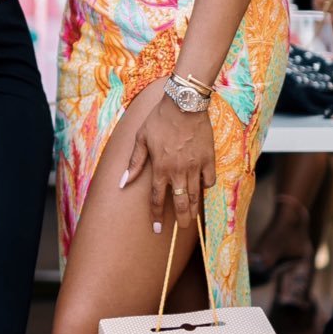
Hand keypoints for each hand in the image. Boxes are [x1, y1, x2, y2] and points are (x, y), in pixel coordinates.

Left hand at [121, 95, 216, 233]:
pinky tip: (203, 188)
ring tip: (192, 218)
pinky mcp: (209, 159)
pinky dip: (206, 186)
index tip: (157, 229)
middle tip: (182, 229)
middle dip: (181, 219)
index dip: (156, 215)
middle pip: (180, 202)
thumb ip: (134, 163)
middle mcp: (178, 171)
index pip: (157, 199)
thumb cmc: (160, 119)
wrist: (184, 104)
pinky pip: (209, 179)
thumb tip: (123, 182)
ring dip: (194, 208)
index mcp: (160, 168)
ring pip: (196, 194)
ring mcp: (195, 166)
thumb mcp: (141, 139)